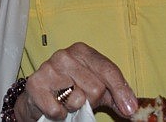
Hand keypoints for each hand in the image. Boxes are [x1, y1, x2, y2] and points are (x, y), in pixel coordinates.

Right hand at [13, 42, 136, 121]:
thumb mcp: (98, 87)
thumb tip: (130, 108)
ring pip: (77, 99)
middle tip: (81, 98)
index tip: (129, 108)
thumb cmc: (72, 88)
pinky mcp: (35, 84)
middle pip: (96, 88)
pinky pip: (57, 109)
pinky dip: (59, 114)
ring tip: (67, 100)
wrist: (39, 96)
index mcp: (82, 51)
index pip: (108, 70)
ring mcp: (49, 68)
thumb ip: (117, 94)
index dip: (120, 91)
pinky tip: (55, 105)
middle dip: (91, 100)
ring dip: (74, 107)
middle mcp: (65, 55)